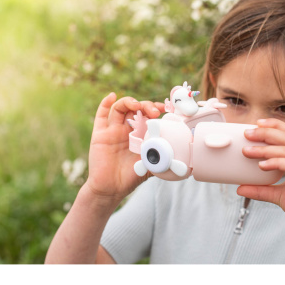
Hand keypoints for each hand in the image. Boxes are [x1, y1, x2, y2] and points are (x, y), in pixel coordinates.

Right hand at [83, 92, 164, 208]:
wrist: (111, 189)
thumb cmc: (131, 177)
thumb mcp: (152, 165)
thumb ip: (164, 157)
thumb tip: (185, 159)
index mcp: (140, 134)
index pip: (148, 115)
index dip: (156, 109)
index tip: (165, 109)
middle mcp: (127, 129)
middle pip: (135, 108)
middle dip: (146, 106)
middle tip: (154, 112)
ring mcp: (113, 130)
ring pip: (120, 108)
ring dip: (129, 102)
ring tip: (137, 105)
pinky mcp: (100, 134)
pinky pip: (101, 115)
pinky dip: (105, 103)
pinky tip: (112, 96)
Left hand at [238, 118, 284, 237]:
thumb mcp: (279, 195)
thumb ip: (261, 189)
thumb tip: (240, 188)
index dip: (275, 126)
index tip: (257, 123)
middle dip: (266, 134)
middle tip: (248, 134)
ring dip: (266, 150)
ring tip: (248, 151)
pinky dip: (276, 162)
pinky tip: (262, 165)